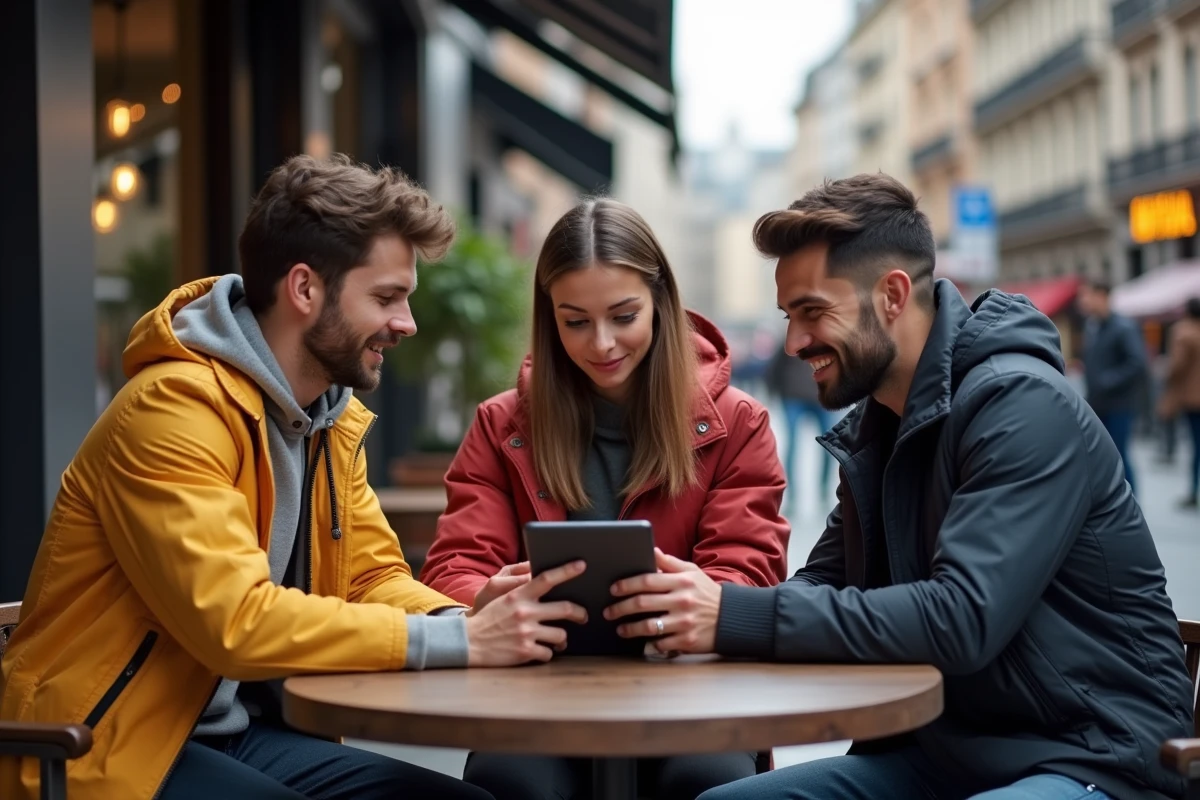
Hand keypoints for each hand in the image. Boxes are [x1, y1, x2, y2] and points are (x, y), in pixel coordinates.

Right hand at [464, 560, 587, 666]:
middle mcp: (525, 612)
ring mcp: (526, 632)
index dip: (566, 571)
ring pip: (561, 634)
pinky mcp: (525, 651)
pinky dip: (548, 653)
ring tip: (559, 639)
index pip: (546, 579)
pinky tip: (542, 651)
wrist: (468, 641)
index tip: (581, 565)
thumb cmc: (488, 619)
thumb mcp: (502, 598)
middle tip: (583, 616)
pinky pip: (549, 653)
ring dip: (563, 639)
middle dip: (580, 613)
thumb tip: (544, 583)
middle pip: (565, 608)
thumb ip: (523, 591)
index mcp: (518, 595)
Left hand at [604, 549, 720, 654]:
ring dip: (630, 629)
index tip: (613, 589)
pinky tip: (641, 642)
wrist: (731, 618)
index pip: (647, 580)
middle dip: (620, 608)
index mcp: (682, 582)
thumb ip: (670, 562)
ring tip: (620, 629)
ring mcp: (685, 622)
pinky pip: (661, 644)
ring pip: (648, 626)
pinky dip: (649, 644)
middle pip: (642, 603)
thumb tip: (651, 550)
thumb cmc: (706, 593)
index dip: (627, 584)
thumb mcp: (692, 572)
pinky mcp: (687, 641)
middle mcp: (682, 601)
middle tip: (608, 611)